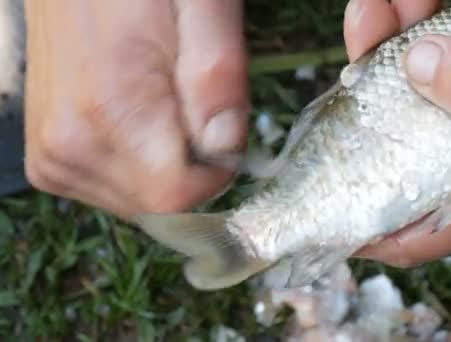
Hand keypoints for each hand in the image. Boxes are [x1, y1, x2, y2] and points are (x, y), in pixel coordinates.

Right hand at [24, 0, 249, 218]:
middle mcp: (69, 145)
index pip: (176, 197)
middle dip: (190, 169)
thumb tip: (225, 146)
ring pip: (138, 203)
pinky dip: (136, 169)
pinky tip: (133, 123)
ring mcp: (51, 157)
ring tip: (156, 106)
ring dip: (163, 169)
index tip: (218, 130)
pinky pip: (111, 192)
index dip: (214, 172)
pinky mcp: (46, 161)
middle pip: (158, 206)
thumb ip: (217, 76)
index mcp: (109, 110)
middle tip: (187, 107)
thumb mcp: (203, 9)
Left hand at [351, 6, 450, 265]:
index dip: (360, 221)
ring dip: (389, 41)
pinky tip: (409, 1)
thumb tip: (417, 66)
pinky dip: (421, 18)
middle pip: (397, 139)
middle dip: (365, 95)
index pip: (410, 229)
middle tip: (352, 52)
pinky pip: (442, 44)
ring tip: (375, 5)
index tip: (314, 199)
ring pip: (412, 82)